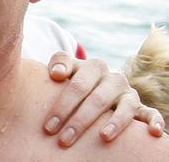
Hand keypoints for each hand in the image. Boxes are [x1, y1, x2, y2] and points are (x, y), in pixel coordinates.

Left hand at [43, 51, 164, 146]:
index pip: (77, 86)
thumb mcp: (66, 67)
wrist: (95, 82)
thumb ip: (59, 62)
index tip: (48, 127)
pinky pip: (150, 113)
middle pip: (97, 99)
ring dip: (114, 123)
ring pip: (125, 108)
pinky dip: (154, 121)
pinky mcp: (141, 107)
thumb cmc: (74, 78)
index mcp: (94, 67)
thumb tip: (57, 74)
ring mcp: (128, 93)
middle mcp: (114, 79)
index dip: (62, 106)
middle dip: (79, 121)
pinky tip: (153, 132)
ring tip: (103, 137)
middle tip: (64, 140)